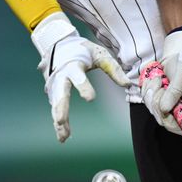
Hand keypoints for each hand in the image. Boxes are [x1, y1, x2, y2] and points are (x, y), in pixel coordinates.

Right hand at [31, 12, 129, 142]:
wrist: (58, 44)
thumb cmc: (83, 50)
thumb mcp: (100, 54)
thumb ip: (113, 69)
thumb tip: (128, 84)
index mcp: (73, 66)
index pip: (78, 78)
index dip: (83, 87)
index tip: (90, 98)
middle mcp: (61, 77)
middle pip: (60, 94)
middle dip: (60, 108)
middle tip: (61, 121)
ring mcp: (55, 86)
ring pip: (56, 106)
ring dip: (59, 122)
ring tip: (63, 138)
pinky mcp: (53, 93)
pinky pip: (55, 109)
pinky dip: (58, 123)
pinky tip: (63, 136)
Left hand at [139, 30, 181, 134]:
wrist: (179, 52)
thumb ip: (174, 93)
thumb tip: (165, 109)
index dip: (171, 124)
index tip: (164, 109)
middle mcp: (180, 109)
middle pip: (163, 119)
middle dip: (157, 101)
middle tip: (159, 84)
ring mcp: (168, 104)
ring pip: (153, 109)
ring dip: (152, 92)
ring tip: (159, 78)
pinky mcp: (158, 98)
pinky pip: (147, 99)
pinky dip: (147, 88)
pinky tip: (154, 78)